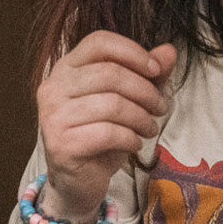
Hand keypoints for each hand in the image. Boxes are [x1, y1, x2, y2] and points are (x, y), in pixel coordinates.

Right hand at [36, 31, 177, 220]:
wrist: (78, 181)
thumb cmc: (102, 136)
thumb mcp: (129, 101)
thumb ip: (147, 75)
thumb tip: (169, 50)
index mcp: (66, 68)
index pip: (99, 42)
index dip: (132, 52)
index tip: (156, 71)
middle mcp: (53, 87)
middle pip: (110, 73)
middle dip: (145, 91)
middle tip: (160, 108)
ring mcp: (53, 116)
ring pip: (112, 104)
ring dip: (141, 117)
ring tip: (149, 128)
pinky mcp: (60, 144)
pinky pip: (107, 133)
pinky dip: (130, 138)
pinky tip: (135, 144)